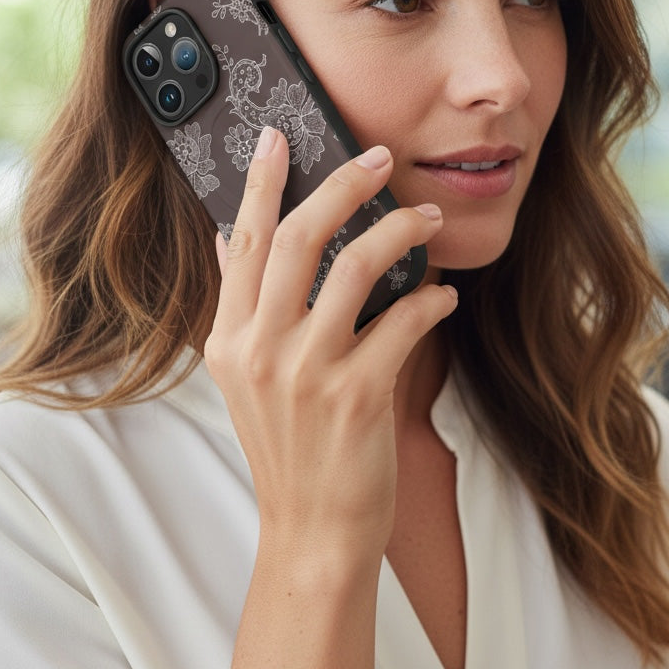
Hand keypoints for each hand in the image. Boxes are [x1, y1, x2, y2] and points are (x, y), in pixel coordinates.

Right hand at [203, 126, 457, 565]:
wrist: (311, 531)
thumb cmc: (287, 449)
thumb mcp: (242, 377)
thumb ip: (239, 306)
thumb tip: (226, 237)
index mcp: (231, 339)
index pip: (243, 242)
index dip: (261, 184)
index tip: (277, 137)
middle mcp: (261, 349)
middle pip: (298, 238)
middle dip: (343, 185)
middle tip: (379, 158)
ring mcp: (306, 373)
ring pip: (354, 267)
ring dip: (400, 231)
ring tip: (429, 219)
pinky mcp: (356, 397)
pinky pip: (402, 322)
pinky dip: (430, 300)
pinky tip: (442, 297)